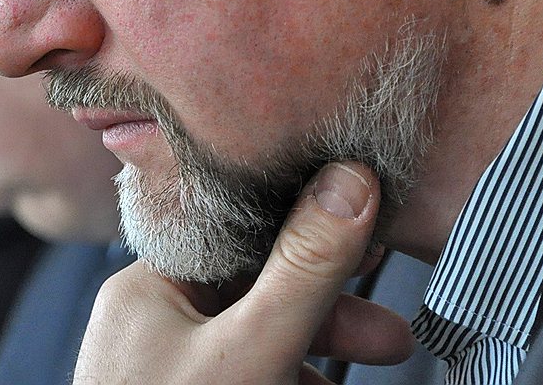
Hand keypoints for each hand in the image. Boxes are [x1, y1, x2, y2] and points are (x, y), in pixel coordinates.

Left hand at [73, 162, 414, 383]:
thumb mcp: (254, 349)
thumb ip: (303, 269)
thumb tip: (351, 179)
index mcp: (148, 289)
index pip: (238, 235)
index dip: (307, 233)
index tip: (369, 237)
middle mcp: (150, 325)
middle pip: (256, 296)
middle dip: (332, 316)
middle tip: (394, 339)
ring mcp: (165, 373)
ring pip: (258, 345)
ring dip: (321, 358)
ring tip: (378, 372)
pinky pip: (246, 379)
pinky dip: (291, 384)